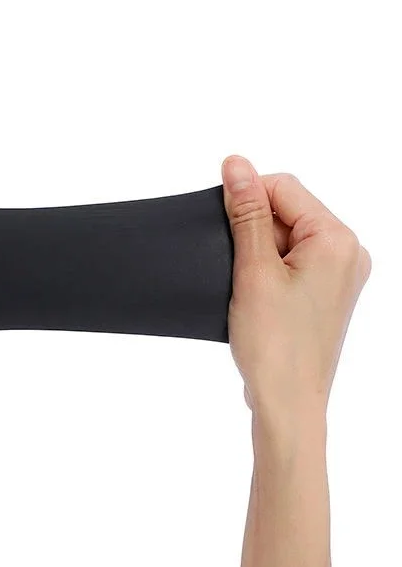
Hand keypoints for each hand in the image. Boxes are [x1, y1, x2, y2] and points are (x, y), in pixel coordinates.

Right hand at [221, 155, 370, 426]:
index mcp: (338, 240)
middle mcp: (347, 252)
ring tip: (246, 285)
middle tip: (237, 269)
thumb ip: (245, 212)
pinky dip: (265, 269)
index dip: (245, 199)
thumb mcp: (253, 270)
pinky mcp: (324, 293)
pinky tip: (252, 294)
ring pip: (285, 237)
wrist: (287, 403)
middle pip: (286, 211)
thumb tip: (236, 163)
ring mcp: (338, 275)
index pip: (284, 187)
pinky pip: (290, 262)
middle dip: (251, 230)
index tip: (219, 225)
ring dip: (256, 252)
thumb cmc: (274, 345)